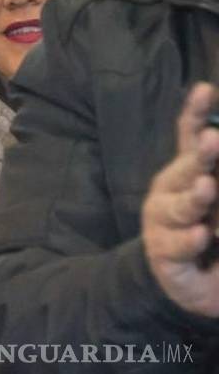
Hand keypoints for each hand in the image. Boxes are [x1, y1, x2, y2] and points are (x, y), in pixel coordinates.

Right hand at [142, 83, 218, 316]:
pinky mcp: (161, 252)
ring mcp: (162, 220)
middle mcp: (172, 189)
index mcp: (189, 171)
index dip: (195, 113)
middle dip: (200, 156)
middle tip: (212, 141)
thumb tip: (212, 175)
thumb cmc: (214, 232)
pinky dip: (191, 240)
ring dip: (195, 198)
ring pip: (178, 206)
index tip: (205, 90)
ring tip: (207, 189)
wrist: (195, 283)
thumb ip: (216, 174)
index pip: (190, 136)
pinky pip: (175, 244)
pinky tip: (203, 235)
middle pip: (185, 168)